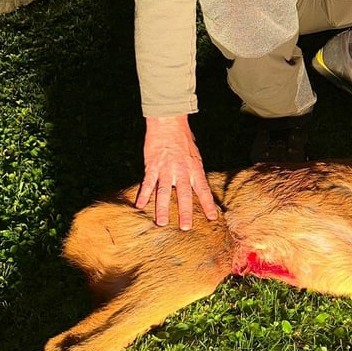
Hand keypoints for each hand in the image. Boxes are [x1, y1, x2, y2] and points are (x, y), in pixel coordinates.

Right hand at [135, 115, 218, 229]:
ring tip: (161, 222)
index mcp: (195, 168)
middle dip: (185, 212)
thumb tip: (198, 188)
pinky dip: (143, 194)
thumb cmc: (183, 139)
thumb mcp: (195, 156)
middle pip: (184, 194)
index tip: (212, 218)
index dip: (208, 204)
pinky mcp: (152, 165)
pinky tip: (139, 206)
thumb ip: (195, 173)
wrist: (168, 122)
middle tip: (185, 228)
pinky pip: (148, 183)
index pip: (203, 189)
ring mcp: (166, 169)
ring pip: (164, 191)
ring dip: (162, 208)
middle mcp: (181, 170)